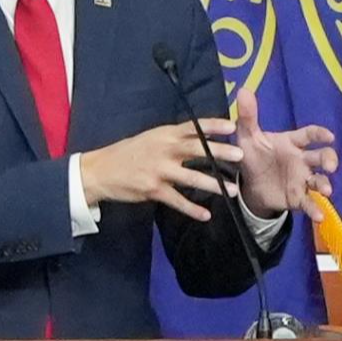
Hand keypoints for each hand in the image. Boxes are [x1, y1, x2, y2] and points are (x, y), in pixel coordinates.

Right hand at [74, 119, 237, 221]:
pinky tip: (205, 215)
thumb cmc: (128, 153)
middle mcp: (163, 150)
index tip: (232, 125)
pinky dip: (192, 209)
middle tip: (241, 155)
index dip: (213, 125)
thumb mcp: (150, 138)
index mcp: (164, 134)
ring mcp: (158, 171)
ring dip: (213, 184)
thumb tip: (200, 136)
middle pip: (196, 149)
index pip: (192, 127)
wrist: (101, 171)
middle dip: (220, 152)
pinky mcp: (153, 190)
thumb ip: (173, 138)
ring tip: (232, 190)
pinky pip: (177, 201)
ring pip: (191, 178)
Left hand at [227, 86, 337, 217]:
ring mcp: (303, 179)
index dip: (320, 134)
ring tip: (326, 191)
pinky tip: (320, 216)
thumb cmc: (254, 156)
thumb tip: (243, 90)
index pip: (309, 135)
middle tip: (330, 165)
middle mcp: (302, 160)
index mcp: (292, 143)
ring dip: (326, 184)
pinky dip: (316, 209)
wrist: (250, 185)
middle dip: (329, 159)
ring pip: (320, 180)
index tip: (329, 136)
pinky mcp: (299, 197)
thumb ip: (248, 117)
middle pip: (322, 157)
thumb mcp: (247, 138)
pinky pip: (310, 203)